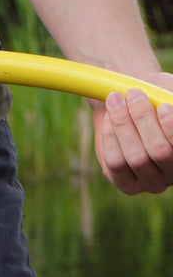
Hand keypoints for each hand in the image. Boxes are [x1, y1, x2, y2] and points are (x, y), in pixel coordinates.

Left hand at [91, 73, 172, 193]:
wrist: (129, 104)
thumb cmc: (159, 98)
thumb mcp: (170, 95)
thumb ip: (172, 101)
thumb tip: (170, 107)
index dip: (172, 127)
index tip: (163, 106)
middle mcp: (172, 173)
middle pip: (159, 152)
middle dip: (144, 119)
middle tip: (133, 94)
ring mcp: (148, 181)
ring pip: (136, 158)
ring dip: (124, 125)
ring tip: (116, 99)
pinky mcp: (124, 182)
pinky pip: (115, 162)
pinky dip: (111, 137)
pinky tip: (109, 117)